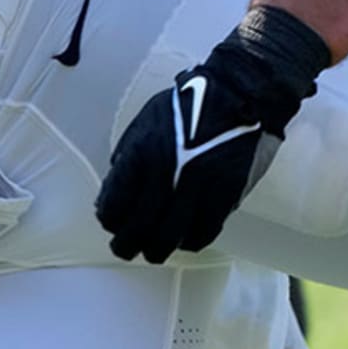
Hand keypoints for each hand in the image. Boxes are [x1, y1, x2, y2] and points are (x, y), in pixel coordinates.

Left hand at [97, 6, 327, 262]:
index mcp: (140, 153)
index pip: (115, 201)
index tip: (109, 223)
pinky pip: (205, 230)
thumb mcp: (143, 124)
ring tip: (152, 253)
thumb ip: (128, 159)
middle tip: (123, 250)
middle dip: (127, 243)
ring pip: (172, 235)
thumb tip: (114, 194)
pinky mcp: (226, 194)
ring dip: (158, 250)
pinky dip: (190, 241)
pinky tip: (183, 241)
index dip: (108, 218)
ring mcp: (198, 186)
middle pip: (140, 225)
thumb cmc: (184, 106)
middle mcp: (167, 173)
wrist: (238, 95)